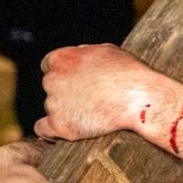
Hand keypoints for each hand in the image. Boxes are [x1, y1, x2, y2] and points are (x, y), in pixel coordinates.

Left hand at [35, 43, 173, 140]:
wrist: (139, 99)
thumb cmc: (128, 74)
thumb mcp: (106, 51)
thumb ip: (83, 53)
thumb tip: (76, 55)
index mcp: (61, 59)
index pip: (49, 65)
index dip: (63, 73)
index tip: (75, 81)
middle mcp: (52, 80)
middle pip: (51, 87)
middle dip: (66, 91)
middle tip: (89, 98)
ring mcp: (54, 104)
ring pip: (53, 108)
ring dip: (67, 110)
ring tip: (94, 113)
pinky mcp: (59, 125)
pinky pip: (43, 130)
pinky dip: (52, 131)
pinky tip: (65, 129)